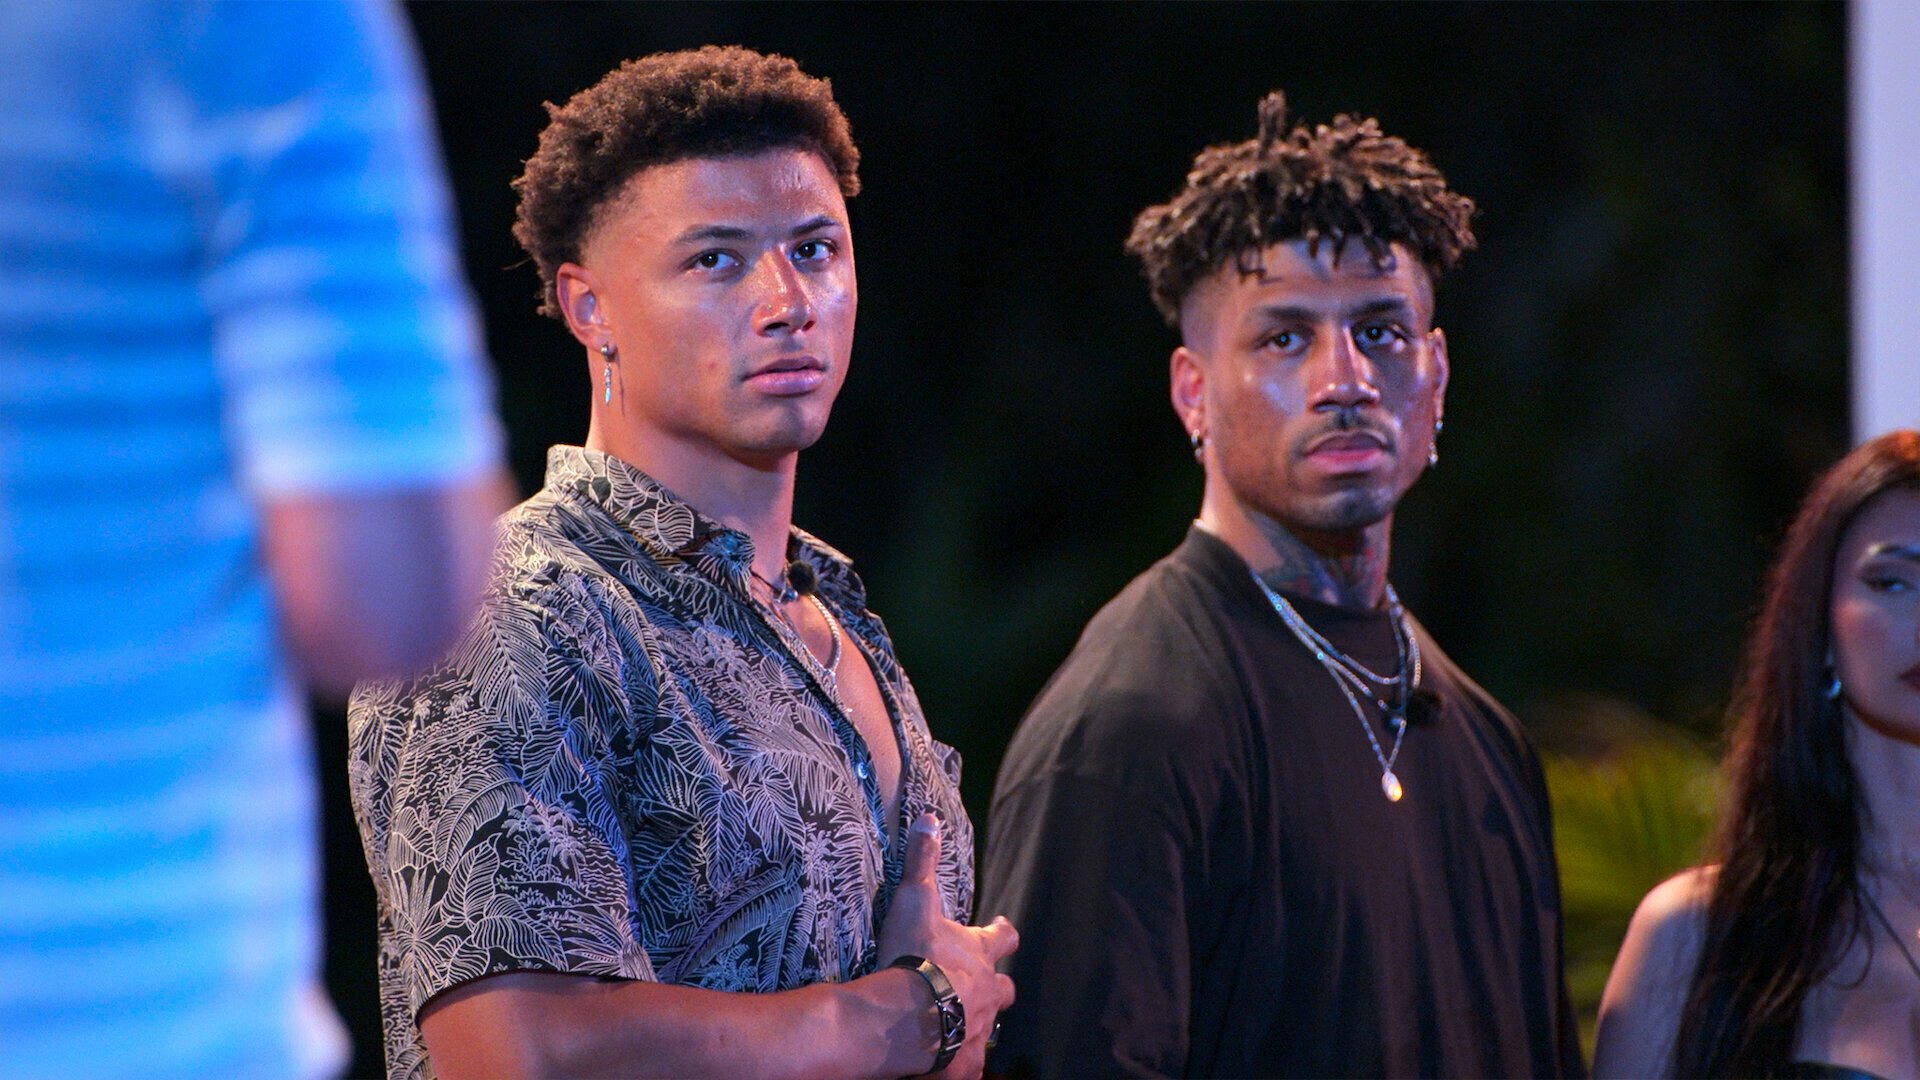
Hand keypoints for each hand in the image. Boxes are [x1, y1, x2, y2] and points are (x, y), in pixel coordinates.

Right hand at [878, 814, 1018, 1079]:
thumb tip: (930, 817)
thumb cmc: (914, 955)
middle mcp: (989, 992)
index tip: (999, 927)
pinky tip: (944, 1063)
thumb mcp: (915, 901)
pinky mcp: (963, 1064)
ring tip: (957, 1025)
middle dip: (997, 986)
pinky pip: (967, 1067)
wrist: (907, 1016)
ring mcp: (978, 1030)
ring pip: (988, 1029)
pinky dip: (957, 1063)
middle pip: (1006, 989)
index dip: (1002, 931)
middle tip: (979, 985)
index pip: (1005, 936)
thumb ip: (922, 861)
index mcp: (980, 954)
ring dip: (975, 1024)